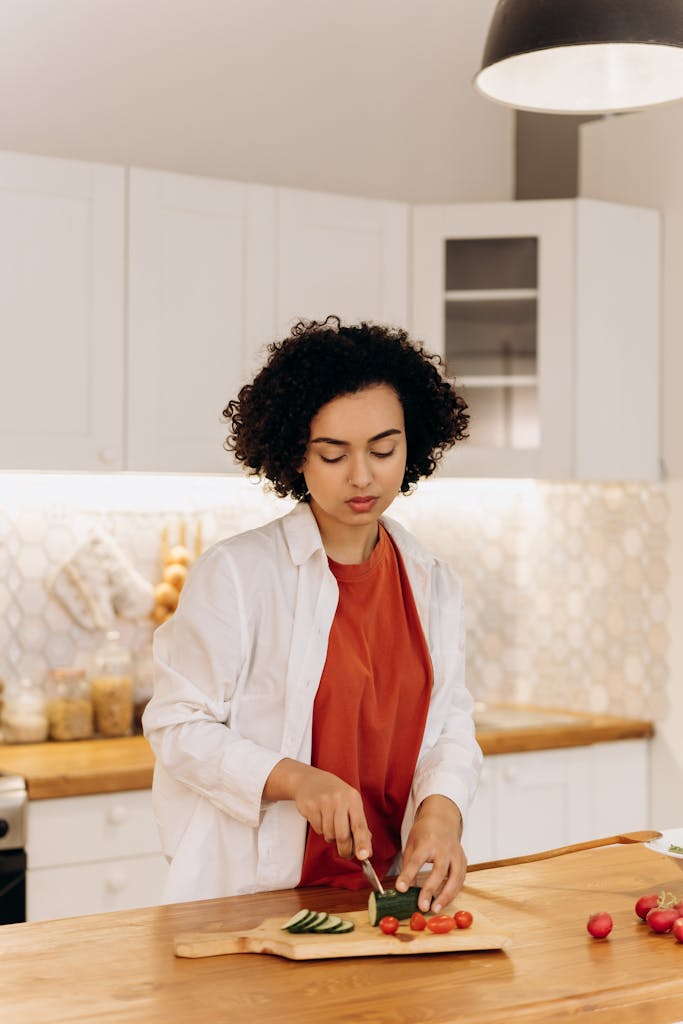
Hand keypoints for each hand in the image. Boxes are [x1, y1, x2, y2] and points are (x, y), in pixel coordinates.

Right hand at [264, 759, 372, 860]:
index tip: (364, 856)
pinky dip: (320, 830)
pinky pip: (318, 829)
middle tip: (345, 853)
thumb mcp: (351, 803)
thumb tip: (365, 849)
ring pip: (329, 835)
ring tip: (331, 825)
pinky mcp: (310, 806)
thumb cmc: (335, 795)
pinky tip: (321, 818)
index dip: (362, 842)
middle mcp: (340, 799)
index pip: (360, 825)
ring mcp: (324, 802)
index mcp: (353, 799)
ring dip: (331, 837)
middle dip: (345, 849)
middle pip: (343, 835)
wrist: (311, 780)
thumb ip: (358, 824)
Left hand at [395, 795, 465, 912]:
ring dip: (446, 896)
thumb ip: (409, 865)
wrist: (443, 818)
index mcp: (427, 842)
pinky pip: (460, 879)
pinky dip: (454, 892)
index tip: (400, 888)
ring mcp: (456, 854)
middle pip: (438, 871)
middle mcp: (444, 848)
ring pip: (455, 877)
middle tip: (422, 907)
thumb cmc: (425, 832)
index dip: (408, 875)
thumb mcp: (411, 843)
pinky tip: (445, 900)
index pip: (416, 861)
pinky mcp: (463, 860)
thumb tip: (405, 888)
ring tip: (435, 908)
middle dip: (430, 890)